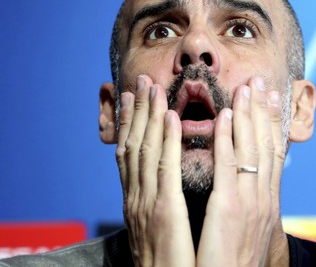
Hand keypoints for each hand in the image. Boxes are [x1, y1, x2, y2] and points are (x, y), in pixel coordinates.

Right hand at [116, 75, 194, 266]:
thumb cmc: (169, 263)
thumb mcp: (159, 228)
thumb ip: (160, 202)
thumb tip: (164, 183)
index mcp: (138, 202)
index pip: (131, 155)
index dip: (130, 124)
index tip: (133, 98)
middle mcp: (137, 198)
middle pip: (134, 146)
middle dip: (137, 112)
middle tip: (141, 81)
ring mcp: (147, 203)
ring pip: (146, 150)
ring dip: (149, 116)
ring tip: (153, 88)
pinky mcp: (164, 212)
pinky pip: (166, 170)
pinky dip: (166, 141)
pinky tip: (170, 118)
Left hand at [197, 77, 286, 266]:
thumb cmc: (234, 266)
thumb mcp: (249, 232)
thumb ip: (249, 207)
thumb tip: (247, 192)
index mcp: (267, 204)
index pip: (274, 155)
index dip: (273, 124)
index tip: (271, 99)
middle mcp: (263, 198)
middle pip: (266, 145)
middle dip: (263, 111)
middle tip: (260, 82)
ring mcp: (249, 202)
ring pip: (251, 149)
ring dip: (248, 114)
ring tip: (246, 87)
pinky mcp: (229, 208)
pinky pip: (228, 165)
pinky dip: (227, 138)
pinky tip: (224, 115)